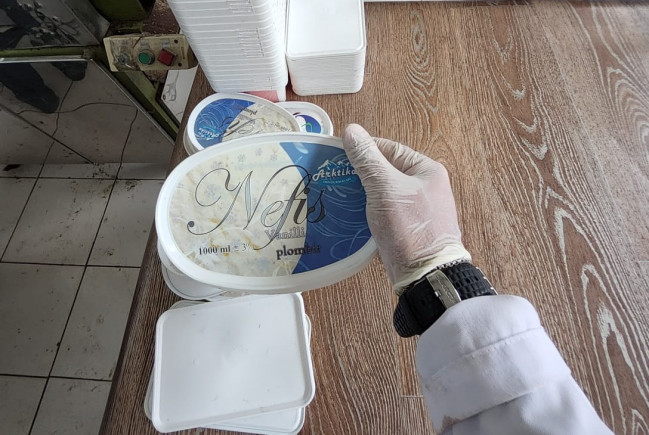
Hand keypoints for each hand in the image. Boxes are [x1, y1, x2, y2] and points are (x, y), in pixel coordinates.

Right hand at [342, 124, 470, 293]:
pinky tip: (351, 216)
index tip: (337, 153)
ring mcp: (418, 210)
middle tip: (333, 177)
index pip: (389, 149)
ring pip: (383, 194)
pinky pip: (385, 213)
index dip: (362, 149)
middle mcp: (425, 187)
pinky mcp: (409, 229)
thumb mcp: (385, 188)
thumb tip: (351, 130)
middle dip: (360, 174)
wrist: (425, 275)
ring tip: (338, 196)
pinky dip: (369, 212)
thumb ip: (367, 159)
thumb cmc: (409, 227)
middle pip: (385, 171)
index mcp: (426, 170)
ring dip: (362, 195)